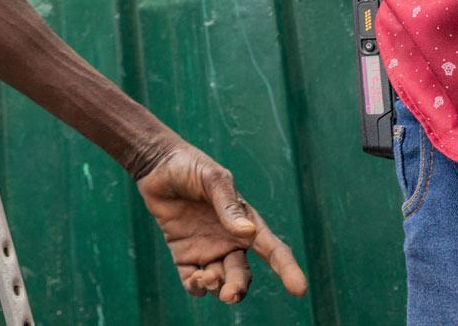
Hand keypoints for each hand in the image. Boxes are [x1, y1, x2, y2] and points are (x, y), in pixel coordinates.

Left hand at [135, 141, 307, 303]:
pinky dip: (196, 288)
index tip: (299, 289)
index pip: (272, 249)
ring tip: (204, 277)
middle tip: (230, 293)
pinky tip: (195, 279)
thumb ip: (228, 206)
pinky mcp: (184, 255)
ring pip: (219, 281)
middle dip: (238, 287)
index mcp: (245, 222)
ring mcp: (207, 249)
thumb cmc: (191, 166)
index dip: (287, 269)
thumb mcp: (213, 179)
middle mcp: (229, 240)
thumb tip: (248, 233)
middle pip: (241, 274)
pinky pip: (193, 282)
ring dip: (215, 287)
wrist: (157, 164)